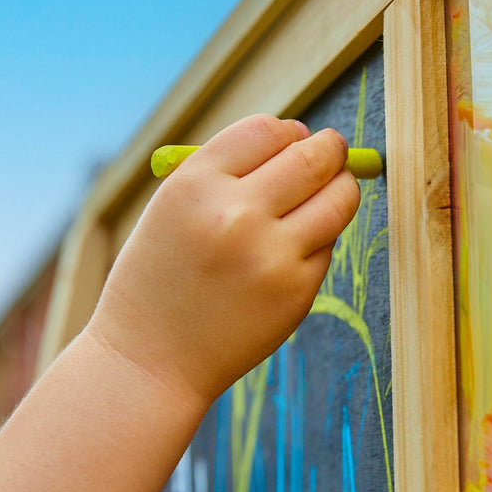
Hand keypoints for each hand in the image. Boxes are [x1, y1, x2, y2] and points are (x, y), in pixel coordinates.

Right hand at [88, 114, 360, 404]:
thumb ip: (229, 171)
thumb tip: (303, 138)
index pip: (267, 130)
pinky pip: (327, 246)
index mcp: (194, 184)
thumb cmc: (160, 278)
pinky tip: (292, 251)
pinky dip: (319, 240)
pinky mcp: (296, 292)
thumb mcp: (172, 208)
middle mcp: (235, 214)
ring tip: (332, 191)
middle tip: (334, 152)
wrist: (149, 361)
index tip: (297, 139)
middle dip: (331, 149)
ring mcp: (270, 255)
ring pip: (339, 198)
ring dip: (342, 188)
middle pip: (313, 157)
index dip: (288, 132)